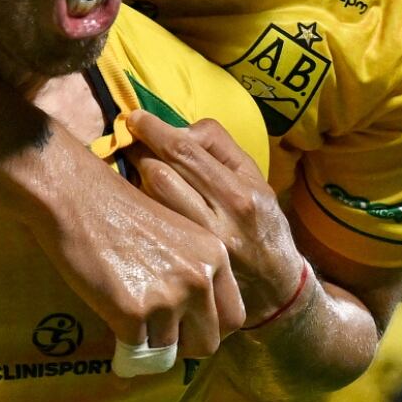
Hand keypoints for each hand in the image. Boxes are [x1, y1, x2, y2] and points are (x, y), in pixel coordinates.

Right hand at [20, 142, 242, 368]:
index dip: (208, 330)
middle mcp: (200, 279)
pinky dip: (124, 355)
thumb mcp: (174, 233)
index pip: (233, 317)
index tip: (187, 331)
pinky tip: (115, 348)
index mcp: (215, 257)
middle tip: (159, 341)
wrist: (75, 196)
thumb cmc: (114, 206)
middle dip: (183, 349)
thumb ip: (189, 267)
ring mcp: (169, 298)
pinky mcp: (133, 312)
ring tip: (131, 337)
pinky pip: (136, 353)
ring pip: (169, 352)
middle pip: (207, 343)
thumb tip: (184, 311)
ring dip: (150, 350)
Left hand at [126, 111, 312, 331]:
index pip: (186, 150)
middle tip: (127, 141)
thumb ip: (221, 149)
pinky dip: (139, 205)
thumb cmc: (260, 222)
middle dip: (139, 152)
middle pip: (161, 173)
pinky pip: (152, 224)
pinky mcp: (185, 264)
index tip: (136, 118)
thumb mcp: (254, 180)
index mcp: (241, 190)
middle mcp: (223, 217)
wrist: (273, 284)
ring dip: (135, 178)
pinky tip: (136, 200)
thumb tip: (178, 129)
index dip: (155, 129)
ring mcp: (201, 244)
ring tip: (131, 169)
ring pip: (151, 198)